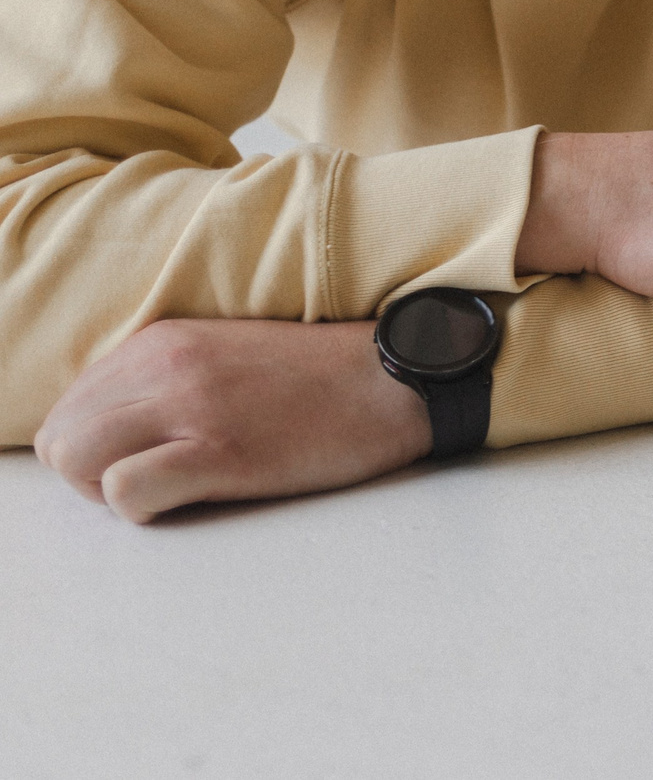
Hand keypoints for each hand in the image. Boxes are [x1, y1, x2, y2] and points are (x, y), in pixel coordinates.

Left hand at [33, 320, 430, 523]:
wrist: (394, 381)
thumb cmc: (316, 381)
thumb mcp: (222, 354)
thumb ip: (161, 379)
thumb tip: (108, 429)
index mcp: (161, 340)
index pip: (69, 407)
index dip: (96, 447)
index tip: (147, 456)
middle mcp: (164, 364)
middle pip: (61, 437)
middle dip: (91, 472)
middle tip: (156, 479)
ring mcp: (190, 405)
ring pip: (75, 460)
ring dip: (107, 489)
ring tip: (171, 488)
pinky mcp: (219, 451)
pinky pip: (124, 491)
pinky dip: (142, 508)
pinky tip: (190, 497)